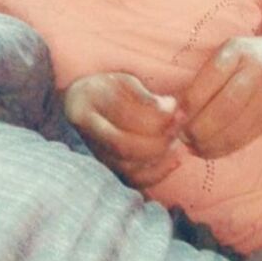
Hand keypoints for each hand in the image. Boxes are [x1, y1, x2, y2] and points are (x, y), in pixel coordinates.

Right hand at [62, 72, 183, 187]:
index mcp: (90, 102)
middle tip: (178, 123)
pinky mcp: (108, 167)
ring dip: (160, 156)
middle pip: (123, 145)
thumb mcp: (125, 81)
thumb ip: (146, 96)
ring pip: (127, 166)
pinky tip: (176, 158)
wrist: (83, 102)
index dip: (153, 113)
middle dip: (157, 137)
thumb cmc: (111, 88)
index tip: (174, 106)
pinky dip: (157, 173)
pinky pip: (132, 180)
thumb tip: (171, 107)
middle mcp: (88, 131)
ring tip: (177, 140)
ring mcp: (96, 153)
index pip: (122, 112)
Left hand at [179, 37, 261, 158]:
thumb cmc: (253, 59)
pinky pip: (246, 138)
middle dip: (199, 128)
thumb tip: (177, 111)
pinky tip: (211, 150)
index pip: (212, 77)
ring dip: (210, 143)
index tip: (176, 117)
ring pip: (237, 127)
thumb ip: (209, 77)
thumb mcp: (232, 54)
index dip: (191, 101)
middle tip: (183, 137)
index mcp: (238, 50)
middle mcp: (256, 70)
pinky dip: (225, 148)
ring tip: (194, 147)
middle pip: (225, 106)